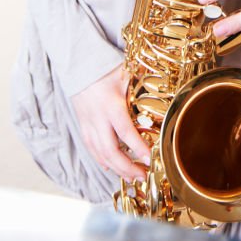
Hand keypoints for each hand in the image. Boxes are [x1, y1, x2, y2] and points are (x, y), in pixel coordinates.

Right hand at [71, 64, 150, 179]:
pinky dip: (101, 160)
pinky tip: (110, 167)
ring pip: (100, 154)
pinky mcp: (82, 125)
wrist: (77, 64)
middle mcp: (98, 118)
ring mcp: (88, 123)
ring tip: (132, 176)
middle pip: (111, 151)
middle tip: (143, 176)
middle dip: (127, 168)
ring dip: (116, 168)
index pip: (126, 133)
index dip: (139, 148)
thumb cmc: (104, 67)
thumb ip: (142, 85)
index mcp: (111, 105)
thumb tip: (162, 90)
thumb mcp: (126, 74)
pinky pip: (91, 148)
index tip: (150, 159)